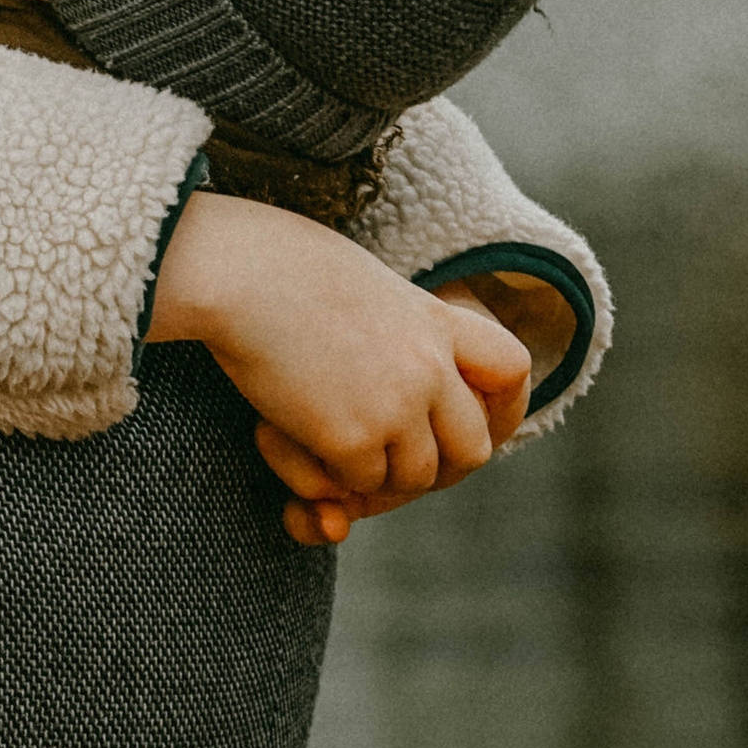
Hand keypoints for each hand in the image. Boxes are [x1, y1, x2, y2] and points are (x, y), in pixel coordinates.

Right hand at [146, 191, 531, 546]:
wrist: (236, 270)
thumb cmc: (275, 265)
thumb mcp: (357, 285)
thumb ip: (385, 330)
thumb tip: (377, 379)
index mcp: (434, 320)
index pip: (512, 370)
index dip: (500, 407)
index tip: (465, 417)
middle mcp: (430, 366)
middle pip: (473, 449)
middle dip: (436, 468)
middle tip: (386, 462)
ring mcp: (397, 404)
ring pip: (413, 478)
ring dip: (375, 477)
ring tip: (328, 445)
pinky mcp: (353, 436)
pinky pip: (358, 483)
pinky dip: (329, 476)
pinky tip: (290, 436)